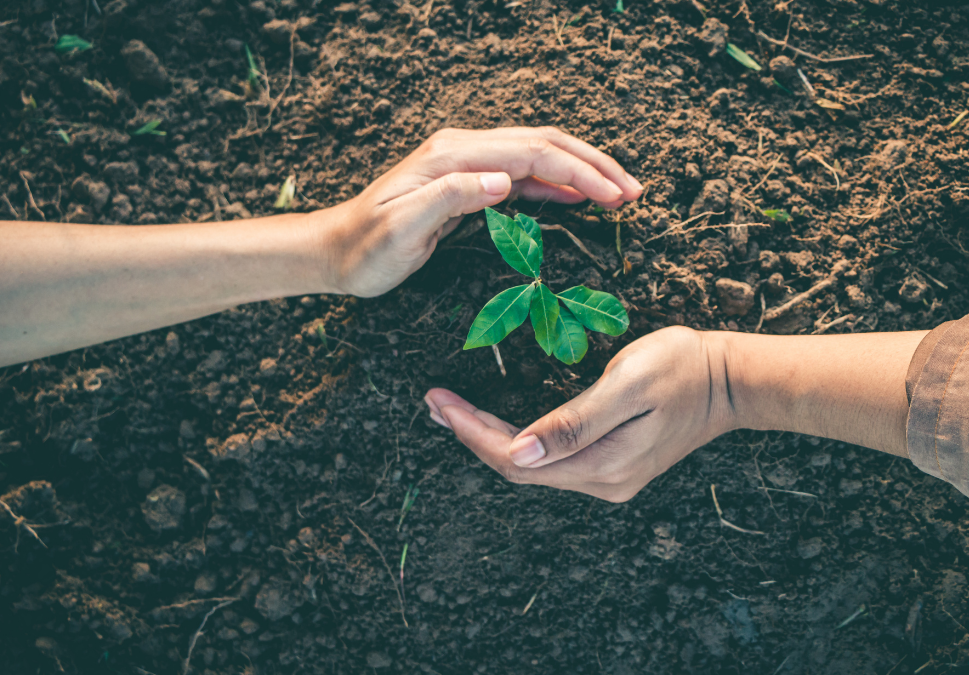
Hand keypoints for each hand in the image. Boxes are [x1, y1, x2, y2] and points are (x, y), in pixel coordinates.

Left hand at [317, 127, 643, 296]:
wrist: (335, 252)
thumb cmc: (366, 250)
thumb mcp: (402, 230)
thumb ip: (451, 199)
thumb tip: (503, 180)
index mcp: (453, 156)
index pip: (532, 152)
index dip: (579, 171)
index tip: (615, 195)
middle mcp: (463, 149)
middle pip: (544, 143)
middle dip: (593, 165)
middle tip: (633, 192)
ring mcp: (466, 162)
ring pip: (538, 154)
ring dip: (580, 171)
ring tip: (619, 193)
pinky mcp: (467, 180)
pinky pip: (523, 174)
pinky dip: (556, 182)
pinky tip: (578, 197)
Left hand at [423, 327, 737, 501]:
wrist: (732, 380)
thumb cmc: (682, 367)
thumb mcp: (628, 384)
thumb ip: (575, 420)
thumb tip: (520, 450)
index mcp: (602, 464)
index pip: (516, 458)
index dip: (472, 432)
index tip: (439, 402)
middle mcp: (602, 481)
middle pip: (519, 467)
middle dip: (471, 436)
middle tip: (434, 403)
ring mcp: (609, 477)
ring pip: (533, 467)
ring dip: (489, 440)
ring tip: (452, 412)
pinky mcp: (613, 465)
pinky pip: (552, 462)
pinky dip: (517, 442)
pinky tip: (498, 425)